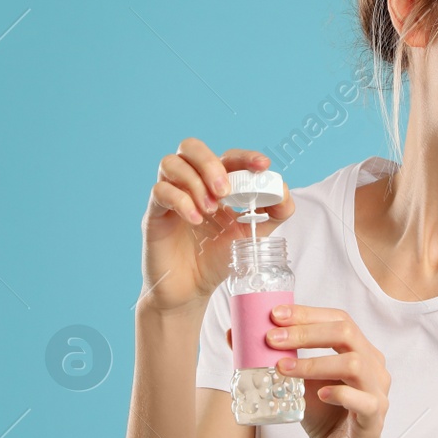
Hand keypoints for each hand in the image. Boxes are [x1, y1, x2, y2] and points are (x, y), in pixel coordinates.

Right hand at [139, 139, 293, 314]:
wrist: (191, 290)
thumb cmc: (217, 259)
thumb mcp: (251, 235)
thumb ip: (271, 214)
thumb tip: (283, 192)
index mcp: (214, 183)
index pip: (226, 156)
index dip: (244, 156)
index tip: (262, 165)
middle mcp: (190, 183)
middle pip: (190, 147)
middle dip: (211, 164)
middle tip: (225, 192)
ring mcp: (169, 196)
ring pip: (170, 163)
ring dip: (195, 182)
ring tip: (210, 209)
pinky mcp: (154, 214)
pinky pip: (160, 192)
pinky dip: (180, 201)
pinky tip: (195, 219)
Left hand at [264, 303, 390, 437]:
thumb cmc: (327, 419)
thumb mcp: (299, 386)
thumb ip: (276, 360)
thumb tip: (234, 335)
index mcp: (360, 352)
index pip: (338, 319)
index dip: (307, 313)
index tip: (274, 315)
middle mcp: (373, 367)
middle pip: (346, 332)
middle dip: (305, 331)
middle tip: (271, 339)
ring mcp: (377, 392)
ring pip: (353, 364)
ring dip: (314, 363)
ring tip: (283, 368)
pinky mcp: (374, 419)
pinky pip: (363, 401)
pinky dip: (339, 394)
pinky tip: (319, 395)